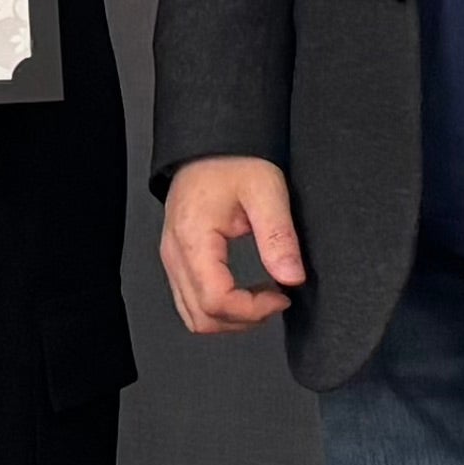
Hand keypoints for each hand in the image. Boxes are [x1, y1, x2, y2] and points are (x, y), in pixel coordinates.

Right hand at [160, 156, 307, 334]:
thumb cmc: (232, 161)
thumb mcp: (266, 190)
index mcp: (193, 238)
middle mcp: (175, 253)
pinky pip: (190, 301)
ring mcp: (172, 258)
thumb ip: (279, 236)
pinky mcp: (176, 259)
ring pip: (193, 316)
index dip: (253, 310)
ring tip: (260, 297)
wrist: (209, 145)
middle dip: (244, 319)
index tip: (282, 296)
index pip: (216, 301)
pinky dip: (218, 308)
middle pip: (202, 318)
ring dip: (230, 318)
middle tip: (274, 299)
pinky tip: (243, 292)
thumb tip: (291, 277)